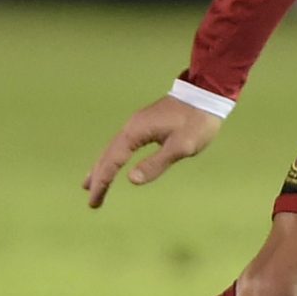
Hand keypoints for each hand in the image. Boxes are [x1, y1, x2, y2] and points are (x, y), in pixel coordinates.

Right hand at [85, 95, 223, 207]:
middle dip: (98, 179)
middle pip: (107, 156)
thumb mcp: (181, 146)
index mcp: (136, 132)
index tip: (94, 201)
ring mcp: (137, 124)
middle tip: (92, 202)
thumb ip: (156, 163)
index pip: (112, 162)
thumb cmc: (197, 121)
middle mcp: (131, 127)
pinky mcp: (145, 124)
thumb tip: (132, 179)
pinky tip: (113, 163)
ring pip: (112, 149)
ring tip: (89, 184)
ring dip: (101, 168)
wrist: (207, 93)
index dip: (103, 182)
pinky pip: (121, 145)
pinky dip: (113, 158)